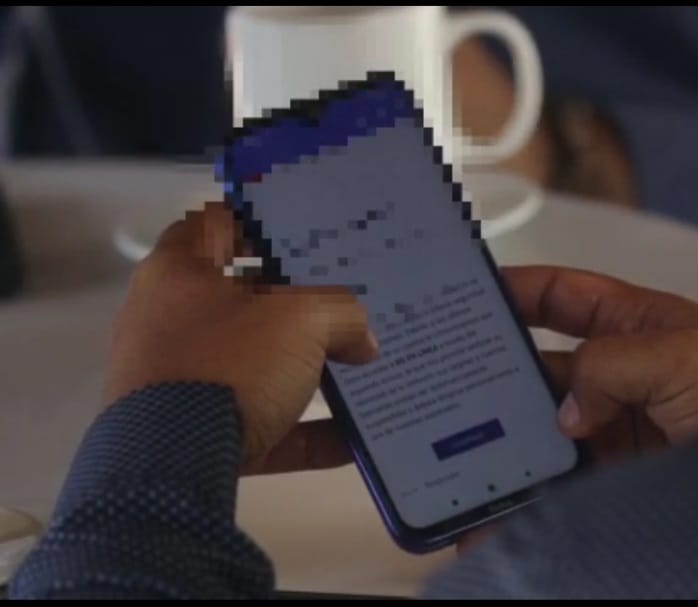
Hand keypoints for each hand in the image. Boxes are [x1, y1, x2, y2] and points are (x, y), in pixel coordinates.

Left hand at [104, 203, 377, 473]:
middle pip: (242, 300)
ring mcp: (176, 380)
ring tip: (358, 369)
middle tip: (347, 302)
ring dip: (303, 371)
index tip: (307, 232)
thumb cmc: (231, 362)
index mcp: (179, 272)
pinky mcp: (189, 434)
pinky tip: (352, 439)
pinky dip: (302, 431)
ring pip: (252, 365)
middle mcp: (168, 319)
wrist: (173, 463)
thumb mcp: (304, 319)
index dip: (262, 222)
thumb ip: (343, 315)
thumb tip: (362, 342)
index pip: (217, 224)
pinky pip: (257, 424)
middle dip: (297, 305)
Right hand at [456, 266, 697, 552]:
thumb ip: (612, 364)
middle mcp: (624, 372)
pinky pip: (561, 481)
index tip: (473, 294)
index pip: (565, 297)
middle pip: (544, 367)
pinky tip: (501, 507)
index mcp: (641, 323)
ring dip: (510, 439)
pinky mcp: (618, 477)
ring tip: (468, 451)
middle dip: (502, 376)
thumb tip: (564, 405)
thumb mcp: (683, 357)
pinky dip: (530, 495)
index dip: (519, 290)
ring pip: (547, 427)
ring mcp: (620, 426)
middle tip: (454, 384)